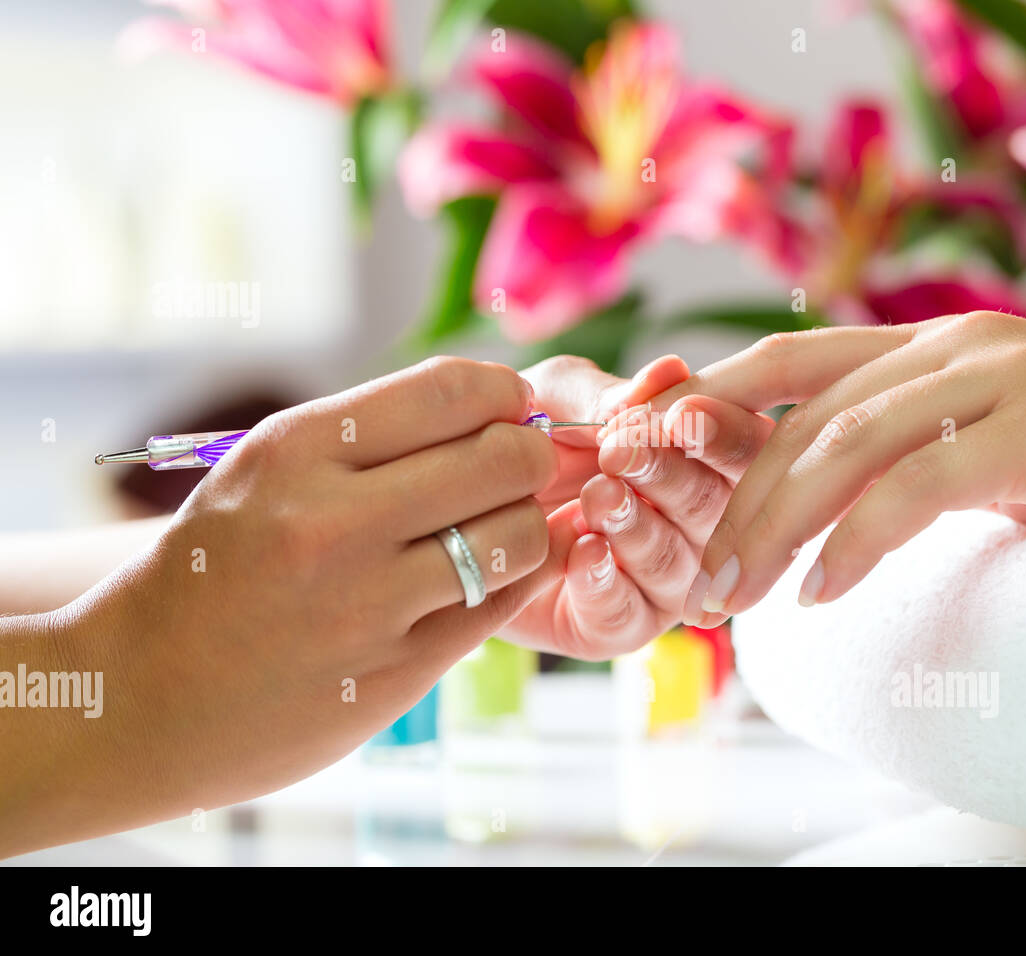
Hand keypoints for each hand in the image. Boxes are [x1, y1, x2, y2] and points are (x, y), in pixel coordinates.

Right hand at [4, 357, 559, 854]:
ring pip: (518, 536)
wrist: (133, 698)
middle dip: (530, 455)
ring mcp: (366, 605)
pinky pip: (498, 607)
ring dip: (525, 526)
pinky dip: (508, 584)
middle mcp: (332, 523)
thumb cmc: (212, 571)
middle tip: (519, 468)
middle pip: (503, 459)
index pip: (454, 390)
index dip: (505, 395)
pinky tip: (482, 580)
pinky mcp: (394, 674)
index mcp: (296, 452)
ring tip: (497, 530)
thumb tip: (495, 405)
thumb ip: (369, 437)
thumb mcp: (263, 473)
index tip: (508, 409)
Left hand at [508, 355, 772, 657]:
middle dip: (668, 476)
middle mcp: (697, 523)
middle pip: (714, 506)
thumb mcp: (554, 398)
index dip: (720, 434)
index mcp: (701, 458)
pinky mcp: (620, 626)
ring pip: (676, 562)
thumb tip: (669, 371)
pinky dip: (605, 581)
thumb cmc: (523, 438)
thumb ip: (606, 393)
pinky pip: (629, 613)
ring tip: (594, 498)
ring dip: (636, 527)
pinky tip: (580, 551)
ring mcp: (664, 580)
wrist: (456, 506)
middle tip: (618, 452)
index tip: (680, 417)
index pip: (741, 447)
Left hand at [684, 313, 1025, 623]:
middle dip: (737, 496)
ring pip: (846, 446)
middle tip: (698, 575)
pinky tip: (823, 593)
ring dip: (776, 526)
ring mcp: (999, 374)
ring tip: (734, 594)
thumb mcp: (996, 445)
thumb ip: (919, 454)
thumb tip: (835, 508)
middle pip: (807, 415)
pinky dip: (858, 543)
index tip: (652, 450)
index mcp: (935, 344)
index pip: (794, 360)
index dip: (713, 396)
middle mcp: (954, 344)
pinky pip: (918, 487)